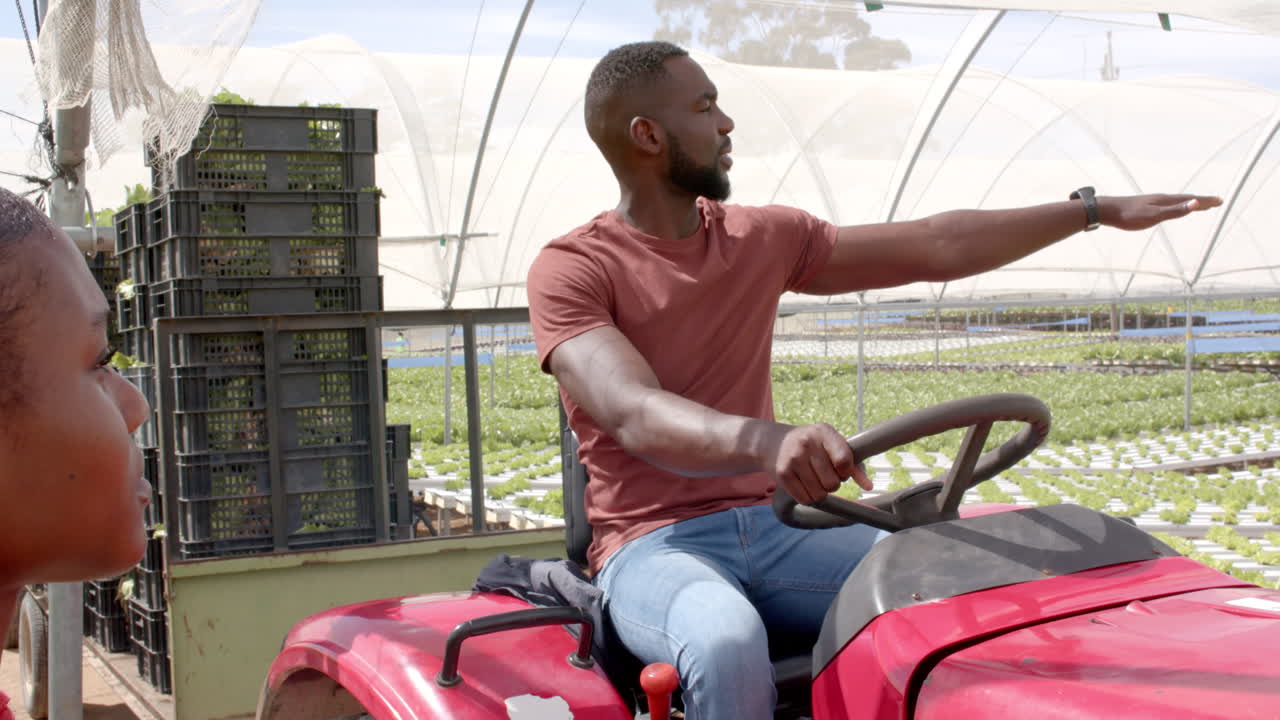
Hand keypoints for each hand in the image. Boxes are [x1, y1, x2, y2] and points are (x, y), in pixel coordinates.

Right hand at [762, 423, 871, 504]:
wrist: (777, 442)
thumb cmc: (814, 446)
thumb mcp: (833, 446)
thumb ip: (854, 465)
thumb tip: (868, 486)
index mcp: (824, 432)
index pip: (844, 461)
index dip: (846, 472)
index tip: (841, 470)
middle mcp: (807, 443)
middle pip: (832, 483)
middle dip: (833, 484)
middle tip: (825, 474)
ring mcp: (793, 458)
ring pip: (819, 494)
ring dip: (821, 492)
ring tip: (815, 479)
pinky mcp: (782, 473)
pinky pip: (805, 499)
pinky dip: (808, 497)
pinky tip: (804, 484)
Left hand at [1097, 194, 1221, 230]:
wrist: (1107, 211)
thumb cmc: (1129, 215)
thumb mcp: (1154, 216)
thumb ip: (1174, 211)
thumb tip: (1195, 203)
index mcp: (1166, 200)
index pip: (1191, 199)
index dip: (1206, 201)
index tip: (1220, 201)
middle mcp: (1161, 198)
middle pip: (1186, 199)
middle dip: (1202, 201)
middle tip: (1216, 202)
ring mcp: (1153, 202)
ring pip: (1177, 201)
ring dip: (1190, 202)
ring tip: (1198, 204)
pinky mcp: (1145, 206)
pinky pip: (1167, 205)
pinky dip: (1177, 205)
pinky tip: (1172, 208)